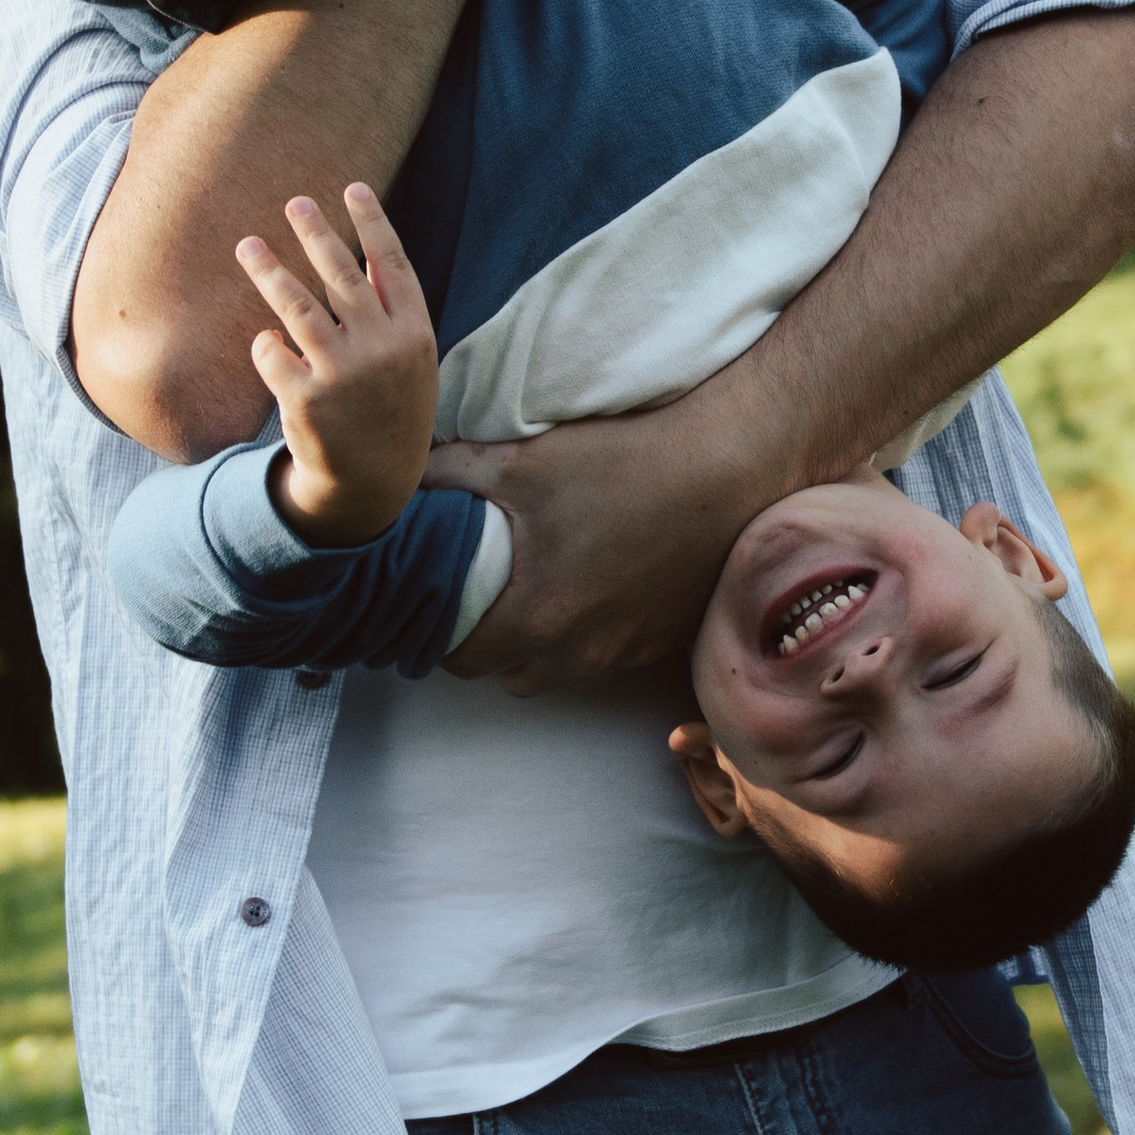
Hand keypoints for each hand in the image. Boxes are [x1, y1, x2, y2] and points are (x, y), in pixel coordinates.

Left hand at [238, 185, 437, 544]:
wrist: (372, 480)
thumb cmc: (390, 407)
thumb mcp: (410, 361)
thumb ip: (392, 310)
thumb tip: (371, 251)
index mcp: (414, 334)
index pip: (392, 265)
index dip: (373, 223)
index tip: (353, 188)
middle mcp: (382, 349)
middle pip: (342, 276)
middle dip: (316, 233)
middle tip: (294, 202)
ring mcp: (344, 374)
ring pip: (297, 307)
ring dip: (268, 270)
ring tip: (247, 245)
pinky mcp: (306, 398)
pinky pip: (272, 352)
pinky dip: (265, 342)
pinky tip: (268, 342)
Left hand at [427, 394, 776, 685]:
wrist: (728, 469)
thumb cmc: (624, 463)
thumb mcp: (522, 459)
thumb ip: (451, 473)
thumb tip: (406, 475)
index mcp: (535, 618)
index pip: (459, 659)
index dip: (439, 633)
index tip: (438, 603)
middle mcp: (579, 652)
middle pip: (507, 675)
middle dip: (487, 644)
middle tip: (482, 596)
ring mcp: (626, 652)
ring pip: (560, 672)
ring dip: (540, 646)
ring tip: (539, 593)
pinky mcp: (664, 640)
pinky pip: (609, 658)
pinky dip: (591, 636)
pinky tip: (594, 588)